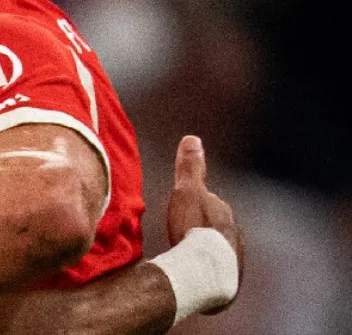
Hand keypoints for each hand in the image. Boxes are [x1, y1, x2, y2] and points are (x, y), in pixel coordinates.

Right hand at [166, 135, 244, 310]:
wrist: (208, 272)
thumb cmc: (195, 229)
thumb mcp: (187, 192)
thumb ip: (190, 168)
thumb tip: (193, 139)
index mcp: (223, 212)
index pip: (212, 203)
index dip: (198, 204)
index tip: (185, 208)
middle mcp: (234, 234)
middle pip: (218, 227)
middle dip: (205, 228)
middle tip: (186, 232)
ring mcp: (234, 259)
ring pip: (219, 249)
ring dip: (207, 250)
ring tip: (190, 255)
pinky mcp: (229, 281)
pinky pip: (217, 270)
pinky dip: (208, 269)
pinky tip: (196, 273)